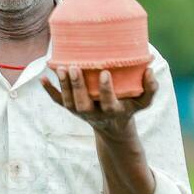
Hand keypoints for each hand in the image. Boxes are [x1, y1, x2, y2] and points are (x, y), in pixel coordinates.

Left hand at [42, 65, 156, 143]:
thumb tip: (150, 71)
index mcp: (112, 111)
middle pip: (82, 104)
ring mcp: (79, 112)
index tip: (104, 73)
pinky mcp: (70, 108)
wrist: (112, 126)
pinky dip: (50, 90)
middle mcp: (94, 113)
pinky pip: (57, 101)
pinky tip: (43, 78)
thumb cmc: (128, 107)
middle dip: (78, 87)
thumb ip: (150, 89)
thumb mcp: (142, 102)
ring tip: (61, 68)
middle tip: (75, 67)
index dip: (105, 89)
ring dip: (63, 86)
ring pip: (68, 102)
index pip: (108, 103)